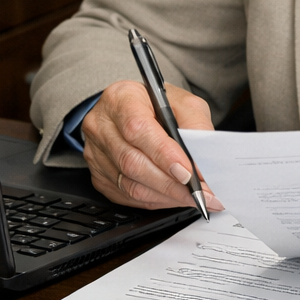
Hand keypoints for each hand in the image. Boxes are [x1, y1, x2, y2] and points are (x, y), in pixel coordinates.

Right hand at [81, 80, 223, 211]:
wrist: (137, 111)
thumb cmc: (160, 107)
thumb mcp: (184, 104)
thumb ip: (196, 128)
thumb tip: (203, 166)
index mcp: (121, 99)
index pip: (137, 129)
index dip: (164, 155)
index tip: (188, 173)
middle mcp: (102, 125)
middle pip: (132, 162)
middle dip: (170, 184)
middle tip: (199, 194)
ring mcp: (95, 152)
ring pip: (129, 184)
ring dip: (166, 196)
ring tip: (192, 198)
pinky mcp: (98, 174)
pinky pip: (126, 195)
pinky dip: (155, 200)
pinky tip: (173, 198)